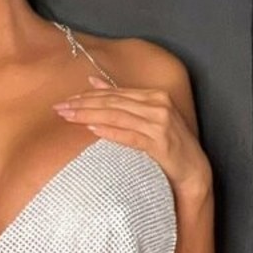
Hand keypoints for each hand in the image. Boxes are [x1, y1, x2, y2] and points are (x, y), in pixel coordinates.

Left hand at [52, 74, 211, 194]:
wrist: (193, 171)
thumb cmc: (168, 144)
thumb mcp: (147, 117)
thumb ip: (123, 100)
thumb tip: (93, 82)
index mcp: (155, 95)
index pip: (115, 93)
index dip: (88, 96)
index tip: (66, 100)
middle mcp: (158, 105)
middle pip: (113, 103)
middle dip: (83, 105)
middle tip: (59, 108)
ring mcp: (160, 124)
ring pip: (118, 116)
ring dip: (90, 116)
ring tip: (69, 118)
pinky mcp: (161, 144)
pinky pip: (131, 136)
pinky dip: (111, 132)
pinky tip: (94, 131)